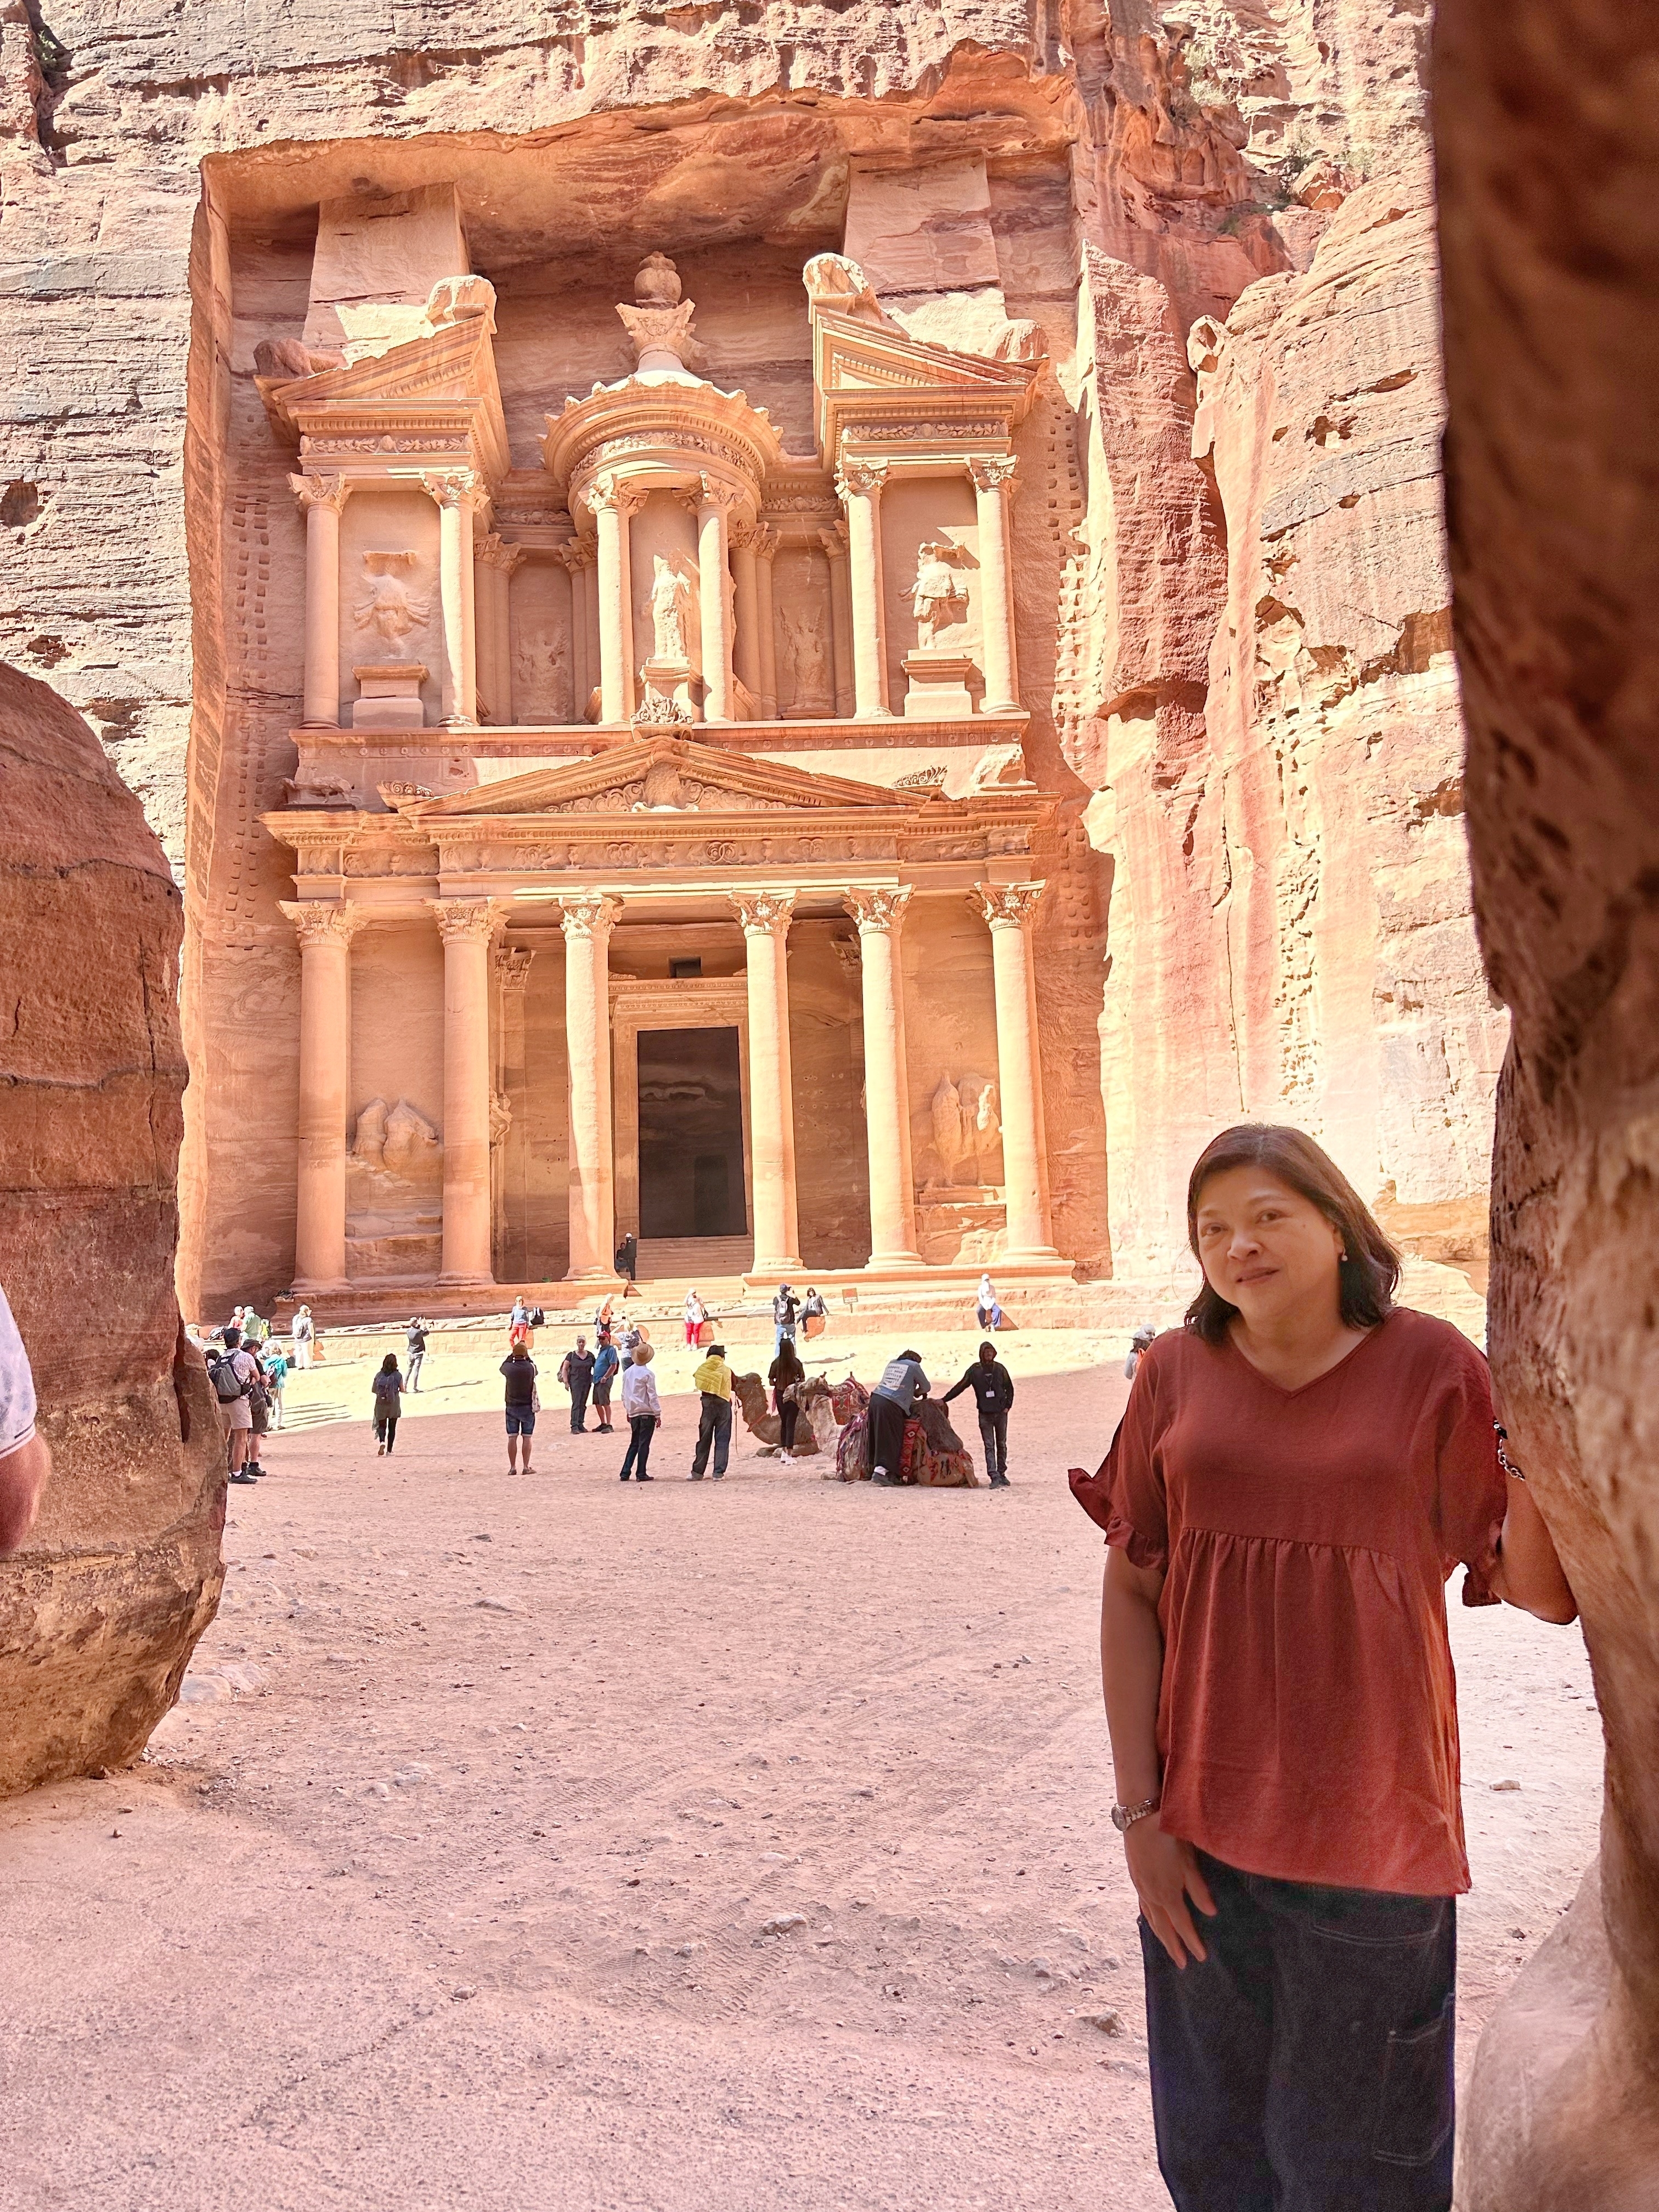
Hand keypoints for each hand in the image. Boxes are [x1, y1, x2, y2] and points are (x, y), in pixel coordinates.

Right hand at [1125, 1822, 1217, 1967]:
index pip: (1182, 1925)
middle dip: (1173, 1946)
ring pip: (1151, 1919)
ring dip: (1160, 1935)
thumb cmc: (1169, 1837)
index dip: (1192, 1942)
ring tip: (1167, 1946)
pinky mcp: (1135, 1878)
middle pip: (1164, 1928)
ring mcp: (1141, 1888)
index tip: (1201, 1958)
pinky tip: (1150, 1918)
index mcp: (1167, 1894)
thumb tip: (1210, 1913)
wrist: (1140, 1818)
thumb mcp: (1188, 1862)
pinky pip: (1143, 1906)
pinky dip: (1149, 1918)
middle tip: (1181, 1964)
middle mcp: (1152, 1896)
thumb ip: (1198, 1889)